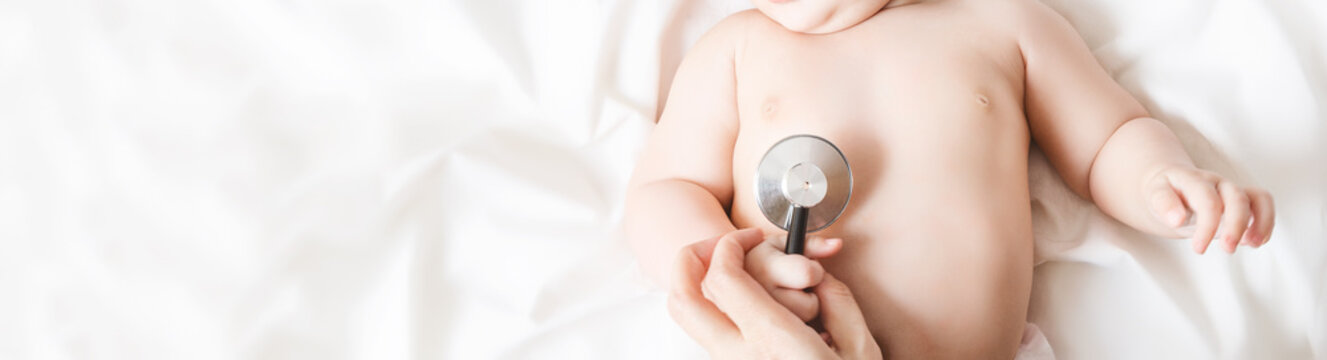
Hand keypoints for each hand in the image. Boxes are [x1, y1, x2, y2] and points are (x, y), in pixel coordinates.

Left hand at [667, 228, 881, 358]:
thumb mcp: (860, 347)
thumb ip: (836, 298)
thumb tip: (815, 272)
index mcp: (773, 343)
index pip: (724, 280)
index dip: (730, 246)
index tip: (749, 237)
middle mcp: (741, 357)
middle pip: (683, 299)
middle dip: (689, 260)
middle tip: (717, 246)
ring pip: (688, 318)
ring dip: (701, 286)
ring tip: (737, 275)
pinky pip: (708, 335)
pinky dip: (717, 310)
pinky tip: (747, 302)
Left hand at [1145, 167, 1274, 253]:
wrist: (1169, 183)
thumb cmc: (1162, 192)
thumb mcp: (1154, 195)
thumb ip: (1163, 204)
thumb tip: (1176, 219)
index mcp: (1192, 179)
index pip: (1207, 199)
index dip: (1207, 225)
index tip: (1198, 249)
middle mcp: (1215, 182)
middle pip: (1237, 198)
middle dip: (1236, 226)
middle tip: (1228, 250)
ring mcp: (1230, 189)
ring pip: (1258, 198)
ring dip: (1261, 223)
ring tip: (1252, 244)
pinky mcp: (1241, 199)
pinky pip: (1262, 203)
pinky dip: (1265, 222)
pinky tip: (1254, 242)